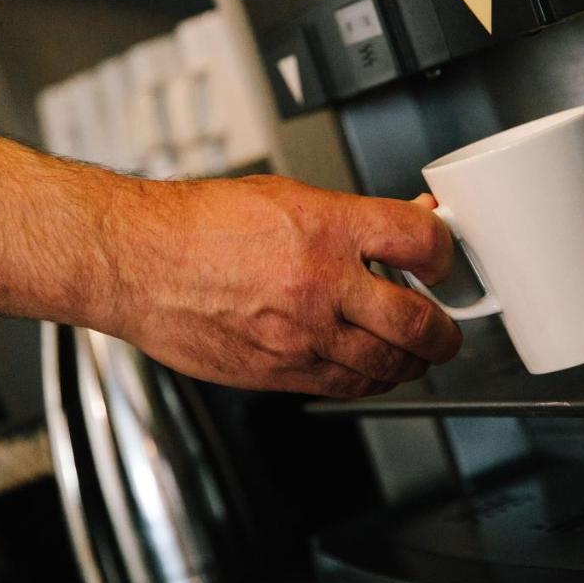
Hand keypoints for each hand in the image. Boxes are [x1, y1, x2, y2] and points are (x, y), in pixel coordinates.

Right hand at [98, 175, 460, 396]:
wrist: (137, 263)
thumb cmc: (198, 225)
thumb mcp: (286, 196)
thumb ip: (353, 215)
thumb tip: (407, 216)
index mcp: (325, 228)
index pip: (421, 242)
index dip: (446, 253)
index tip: (443, 260)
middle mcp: (319, 284)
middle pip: (418, 322)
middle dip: (444, 330)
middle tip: (446, 326)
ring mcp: (300, 334)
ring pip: (387, 366)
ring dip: (413, 361)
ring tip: (414, 349)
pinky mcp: (279, 372)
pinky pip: (346, 386)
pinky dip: (371, 379)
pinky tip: (371, 365)